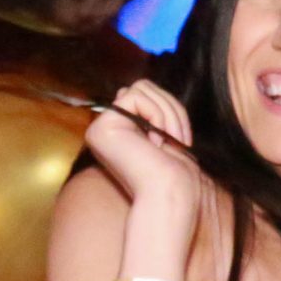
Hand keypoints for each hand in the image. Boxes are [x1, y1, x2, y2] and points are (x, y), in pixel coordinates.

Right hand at [83, 81, 201, 241]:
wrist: (172, 194)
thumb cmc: (175, 172)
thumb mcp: (164, 133)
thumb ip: (149, 110)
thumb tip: (130, 89)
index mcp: (121, 131)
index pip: (145, 95)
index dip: (169, 109)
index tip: (181, 139)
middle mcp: (106, 129)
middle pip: (143, 86)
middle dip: (170, 106)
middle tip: (178, 138)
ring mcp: (100, 128)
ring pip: (140, 87)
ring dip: (168, 112)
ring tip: (171, 141)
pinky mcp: (101, 128)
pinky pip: (135, 96)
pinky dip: (156, 114)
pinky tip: (157, 141)